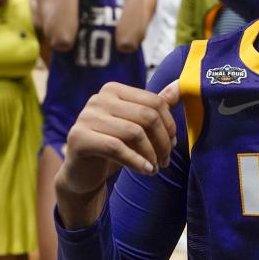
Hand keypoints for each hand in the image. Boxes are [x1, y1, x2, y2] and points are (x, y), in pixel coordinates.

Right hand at [57, 81, 179, 196]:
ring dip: (151, 154)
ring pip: (134, 132)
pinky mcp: (79, 138)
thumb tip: (180, 85)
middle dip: (162, 142)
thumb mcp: (137, 126)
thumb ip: (156, 106)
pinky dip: (136, 161)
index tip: (172, 144)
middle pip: (147, 116)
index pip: (154, 102)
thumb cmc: (113, 148)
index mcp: (113, 90)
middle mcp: (98, 99)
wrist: (83, 174)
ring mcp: (86, 117)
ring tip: (155, 168)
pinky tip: (146, 171)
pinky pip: (116, 148)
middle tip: (165, 160)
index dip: (170, 125)